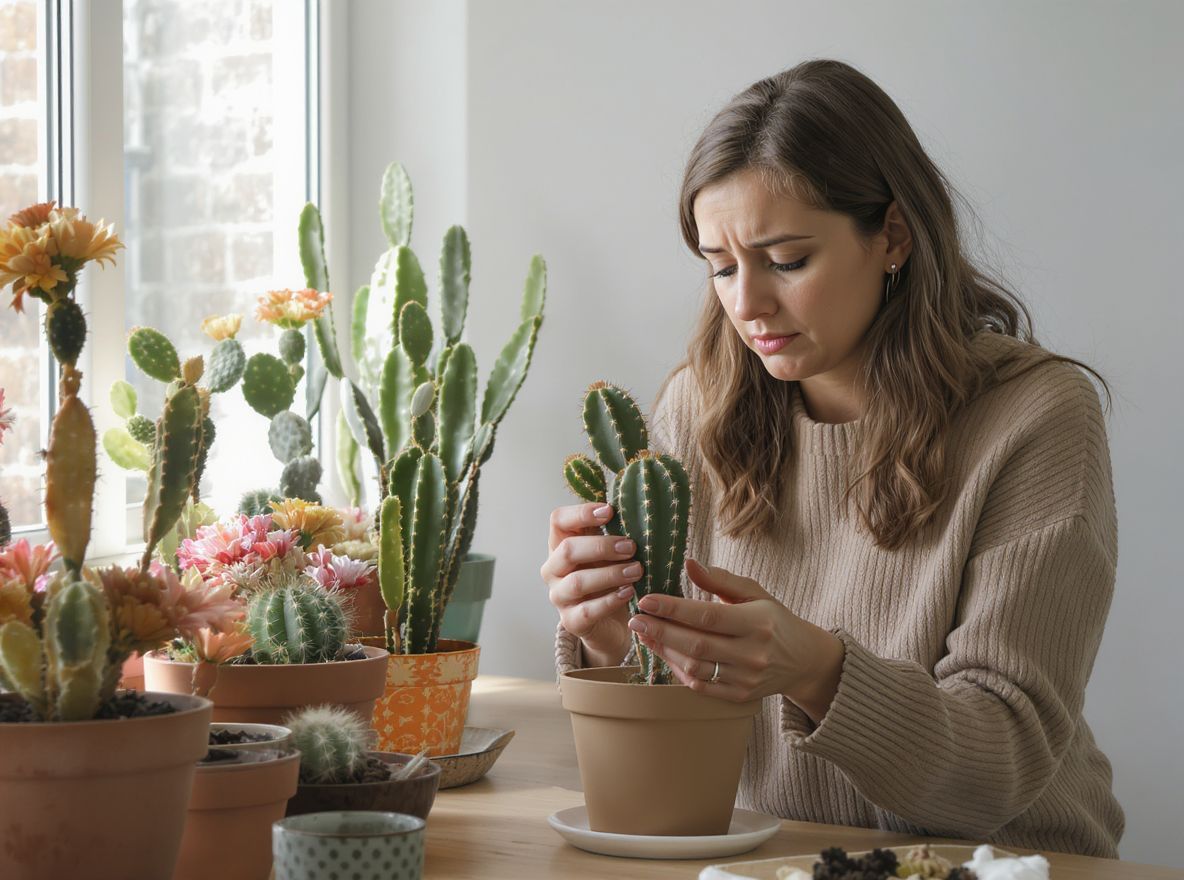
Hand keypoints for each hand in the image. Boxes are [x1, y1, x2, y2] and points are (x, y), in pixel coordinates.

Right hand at [541, 502, 642, 665]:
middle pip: (567, 551)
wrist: (611, 623)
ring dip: (609, 574)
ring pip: (577, 582)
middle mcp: (554, 569)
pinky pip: (587, 611)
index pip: (558, 520)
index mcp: (560, 545)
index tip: (609, 511)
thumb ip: (613, 532)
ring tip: (636, 570)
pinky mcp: (571, 621)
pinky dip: (609, 601)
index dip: (581, 513)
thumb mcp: (609, 553)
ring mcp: (559, 597)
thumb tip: (634, 508)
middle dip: (601, 547)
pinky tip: (628, 593)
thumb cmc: (609, 578)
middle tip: (631, 547)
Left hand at [628, 559, 844, 721]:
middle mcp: (753, 653)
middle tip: (636, 619)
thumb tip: (689, 564)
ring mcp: (746, 678)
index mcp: (758, 622)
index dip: (673, 609)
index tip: (647, 600)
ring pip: (695, 666)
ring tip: (645, 635)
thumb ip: (720, 579)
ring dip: (664, 650)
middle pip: (696, 644)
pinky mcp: (739, 696)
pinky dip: (677, 669)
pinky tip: (664, 652)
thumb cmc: (775, 619)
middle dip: (660, 631)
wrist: (803, 660)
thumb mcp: (754, 593)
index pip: (707, 616)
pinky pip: (700, 685)